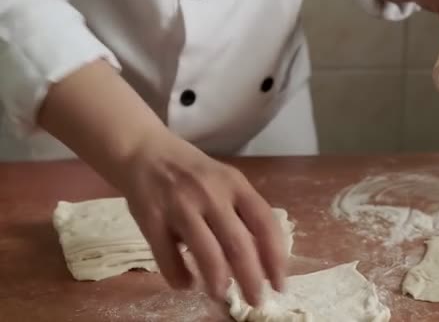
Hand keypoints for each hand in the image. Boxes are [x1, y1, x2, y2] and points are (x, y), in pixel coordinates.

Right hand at [119, 131, 285, 304]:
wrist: (145, 151)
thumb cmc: (193, 173)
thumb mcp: (225, 181)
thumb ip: (242, 213)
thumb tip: (262, 260)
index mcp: (235, 184)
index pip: (264, 223)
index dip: (275, 257)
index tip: (279, 283)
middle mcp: (210, 194)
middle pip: (238, 244)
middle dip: (251, 279)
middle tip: (255, 300)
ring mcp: (180, 206)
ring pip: (206, 253)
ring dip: (217, 280)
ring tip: (221, 293)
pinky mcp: (151, 219)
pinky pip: (168, 258)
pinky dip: (179, 277)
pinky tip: (186, 283)